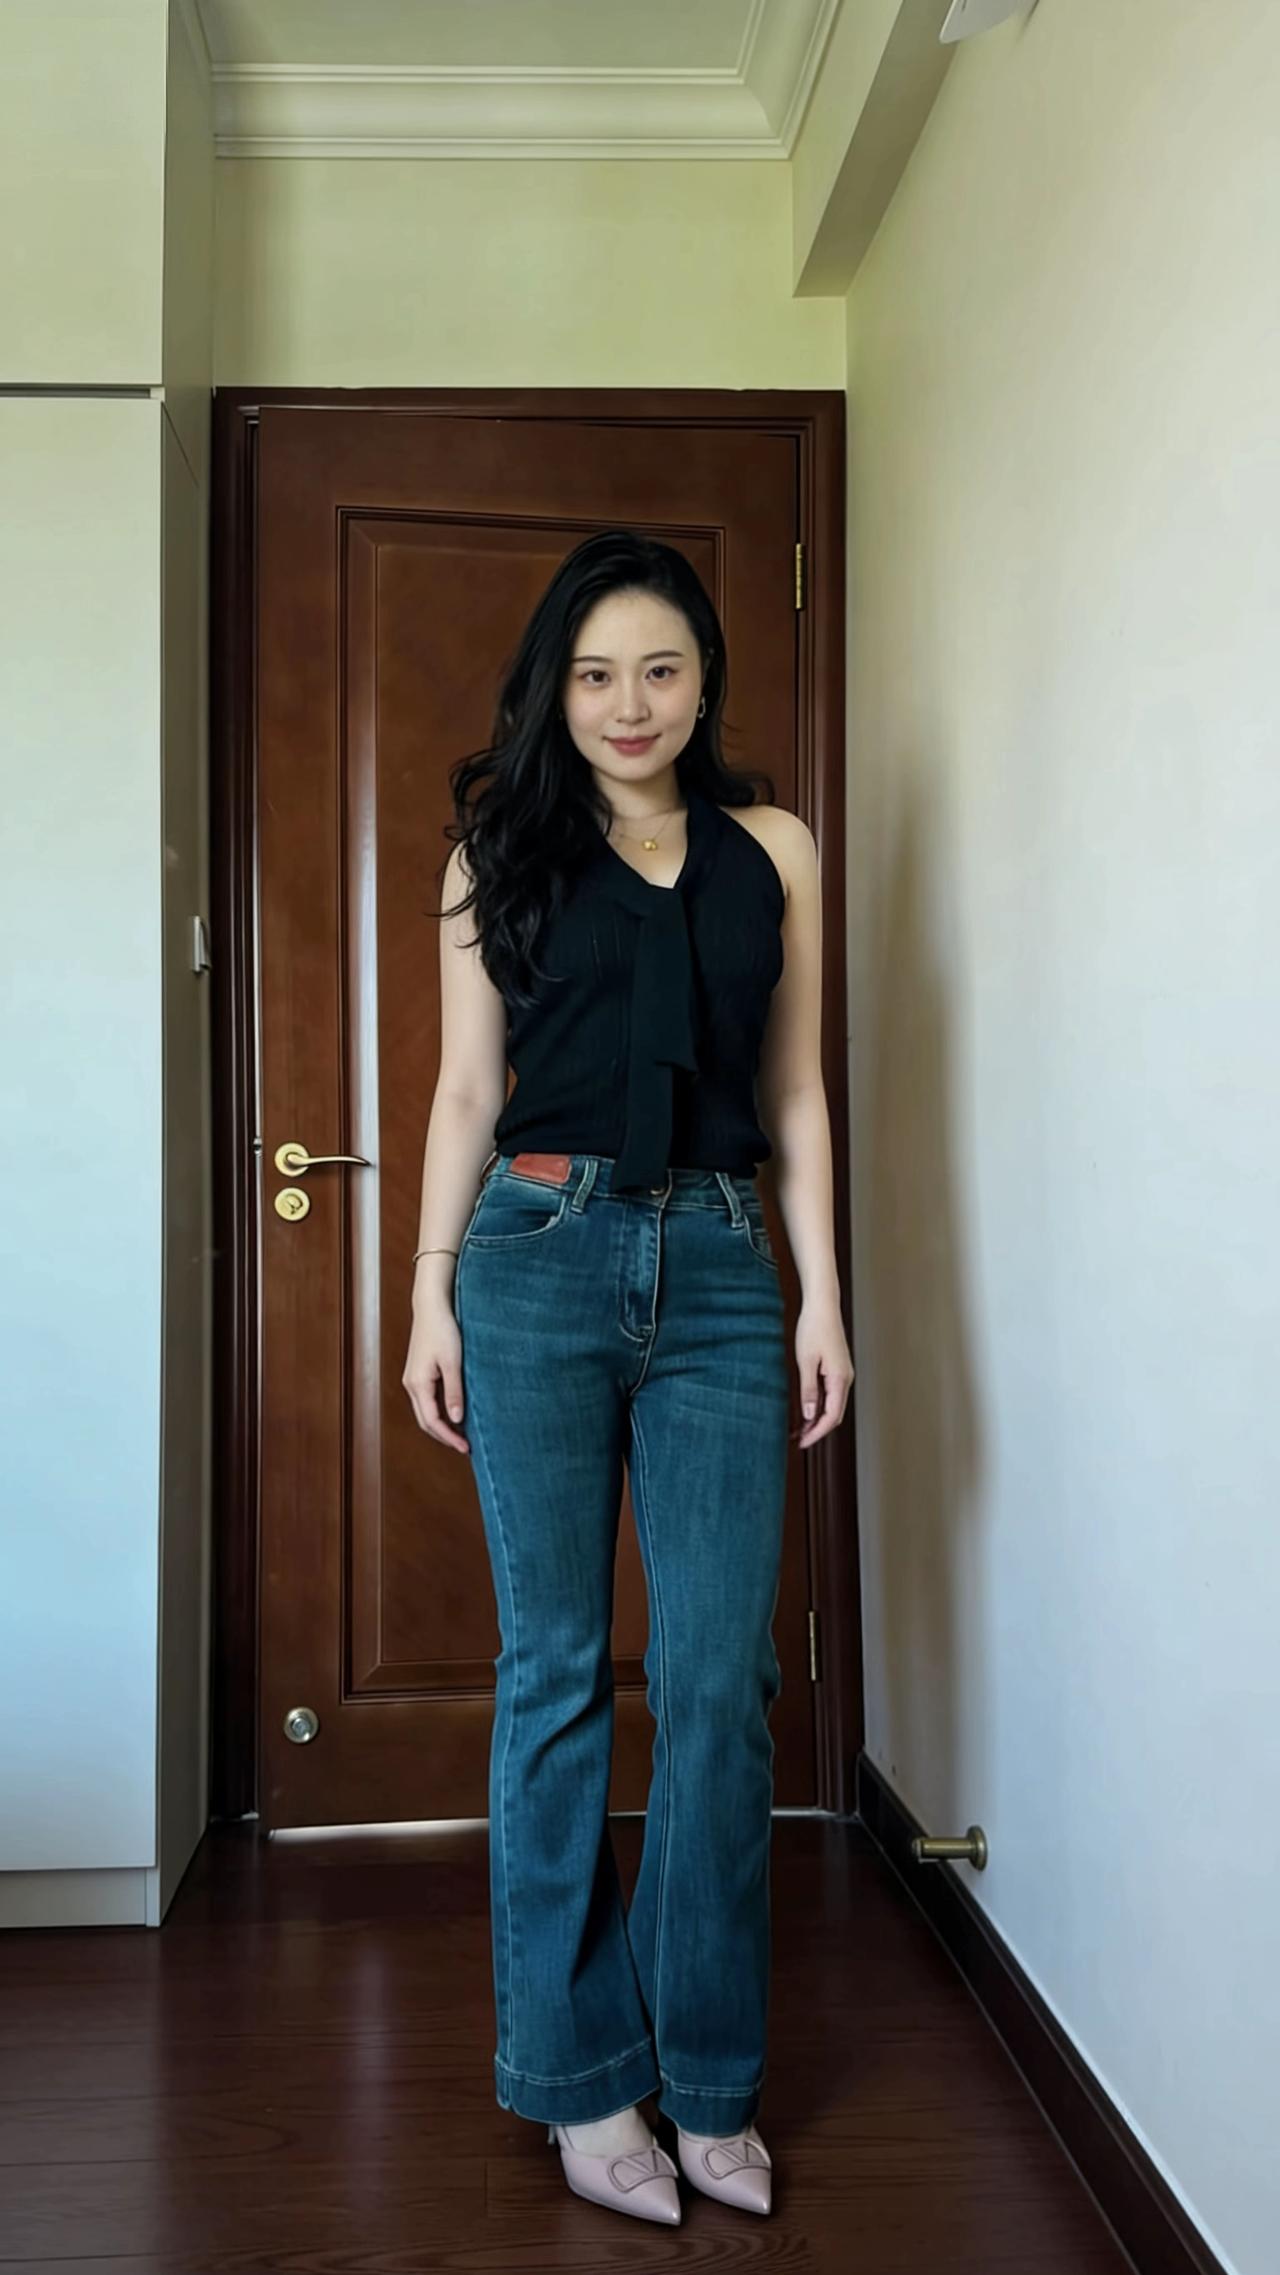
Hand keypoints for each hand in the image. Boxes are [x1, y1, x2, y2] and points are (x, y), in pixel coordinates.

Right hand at [402, 1297, 469, 1455]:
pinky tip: (453, 1413)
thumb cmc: (442, 1330)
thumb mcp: (453, 1362)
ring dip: (440, 1426)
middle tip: (464, 1446)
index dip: (449, 1437)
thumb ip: (454, 1392)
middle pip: (425, 1421)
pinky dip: (438, 1412)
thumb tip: (456, 1419)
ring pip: (424, 1412)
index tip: (466, 1447)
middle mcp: (411, 1385)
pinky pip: (426, 1401)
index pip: (432, 1421)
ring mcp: (412, 1379)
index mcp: (418, 1384)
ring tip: (461, 1434)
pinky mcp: (417, 1373)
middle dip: (444, 1436)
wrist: (431, 1307)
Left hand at [791, 1296, 853, 1450]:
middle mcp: (846, 1379)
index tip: (802, 1443)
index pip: (832, 1417)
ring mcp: (843, 1374)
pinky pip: (830, 1394)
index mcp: (840, 1380)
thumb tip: (809, 1415)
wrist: (822, 1306)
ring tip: (798, 1429)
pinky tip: (805, 1409)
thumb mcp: (806, 1361)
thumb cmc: (813, 1329)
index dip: (817, 1433)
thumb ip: (808, 1390)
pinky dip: (819, 1405)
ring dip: (817, 1418)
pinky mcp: (838, 1369)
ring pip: (833, 1405)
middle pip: (835, 1415)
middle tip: (797, 1440)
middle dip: (817, 1430)